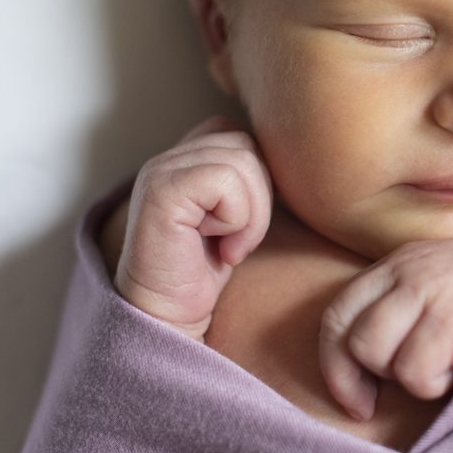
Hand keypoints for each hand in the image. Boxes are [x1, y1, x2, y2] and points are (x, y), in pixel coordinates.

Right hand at [114, 116, 272, 339]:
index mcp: (184, 158)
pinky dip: (236, 219)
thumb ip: (247, 179)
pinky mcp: (161, 192)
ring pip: (243, 161)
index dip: (259, 179)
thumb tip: (292, 157)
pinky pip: (225, 181)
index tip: (242, 224)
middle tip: (239, 242)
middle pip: (248, 145)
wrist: (168, 318)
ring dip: (250, 215)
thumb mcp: (236, 216)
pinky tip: (219, 248)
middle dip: (260, 198)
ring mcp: (161, 172)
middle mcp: (168, 158)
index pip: (242, 134)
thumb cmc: (204, 272)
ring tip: (229, 247)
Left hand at [318, 239, 452, 419]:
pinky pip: (413, 371)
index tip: (359, 401)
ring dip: (407, 377)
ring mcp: (428, 288)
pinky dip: (436, 386)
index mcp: (403, 261)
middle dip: (367, 378)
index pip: (338, 313)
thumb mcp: (448, 291)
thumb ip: (407, 311)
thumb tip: (363, 370)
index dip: (336, 364)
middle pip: (349, 337)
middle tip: (400, 395)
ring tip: (449, 367)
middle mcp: (409, 269)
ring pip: (373, 353)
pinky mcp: (451, 316)